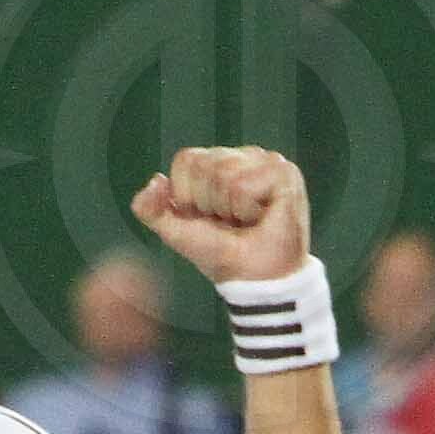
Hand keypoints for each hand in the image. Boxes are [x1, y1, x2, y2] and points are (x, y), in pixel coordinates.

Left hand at [128, 145, 310, 283]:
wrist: (252, 278)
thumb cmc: (218, 253)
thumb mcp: (174, 232)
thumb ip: (149, 209)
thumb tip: (156, 180)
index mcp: (218, 162)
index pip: (186, 159)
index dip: (187, 195)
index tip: (207, 216)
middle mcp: (243, 155)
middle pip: (204, 164)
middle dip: (209, 202)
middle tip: (230, 221)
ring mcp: (266, 160)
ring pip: (224, 174)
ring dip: (229, 209)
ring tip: (246, 221)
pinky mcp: (284, 172)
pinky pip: (243, 187)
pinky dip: (246, 211)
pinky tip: (262, 218)